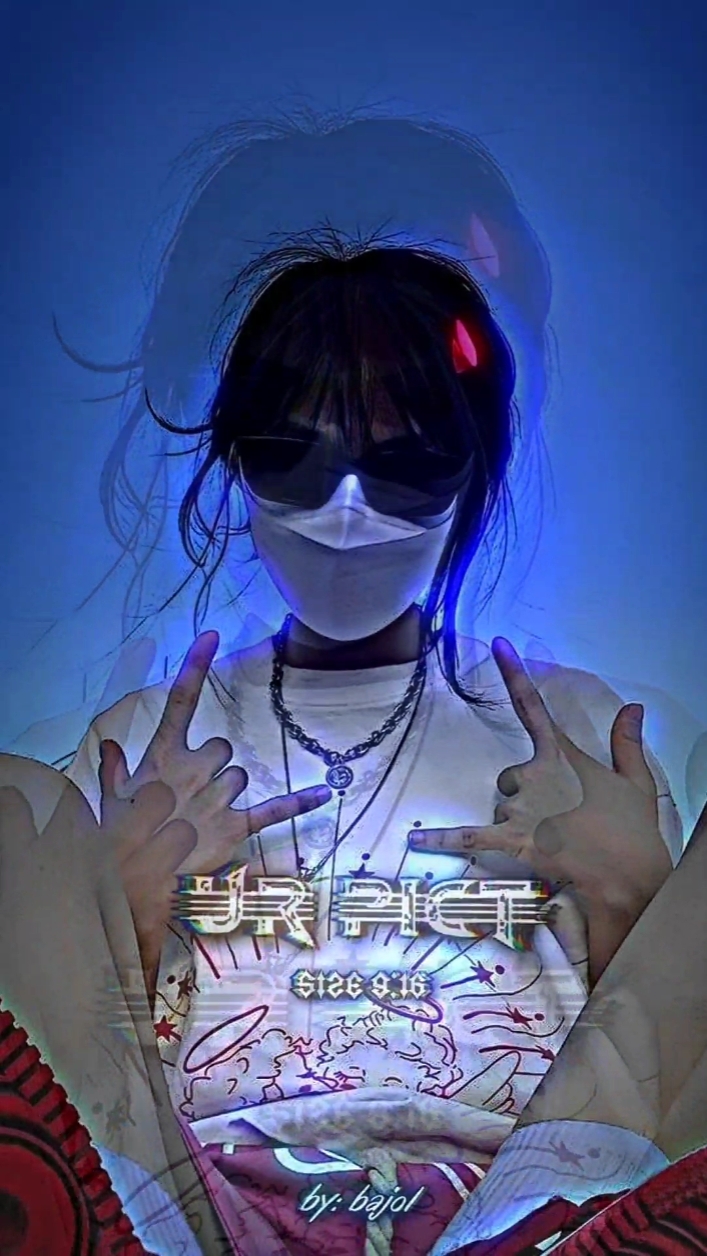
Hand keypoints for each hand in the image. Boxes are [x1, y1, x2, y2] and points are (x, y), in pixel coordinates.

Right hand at [98, 632, 331, 996]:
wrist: (134, 884)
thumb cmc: (122, 840)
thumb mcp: (109, 801)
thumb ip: (113, 769)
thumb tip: (109, 745)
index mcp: (163, 757)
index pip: (181, 700)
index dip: (195, 665)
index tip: (212, 635)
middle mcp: (192, 770)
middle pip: (223, 748)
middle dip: (213, 766)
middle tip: (192, 795)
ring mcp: (216, 797)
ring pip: (240, 776)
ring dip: (228, 790)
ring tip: (202, 817)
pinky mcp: (234, 827)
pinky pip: (274, 810)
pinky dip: (300, 802)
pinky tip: (326, 794)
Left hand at [409, 638, 671, 917]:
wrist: (627, 874)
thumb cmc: (632, 829)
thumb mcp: (636, 781)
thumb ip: (627, 742)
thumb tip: (635, 707)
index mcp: (560, 755)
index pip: (532, 704)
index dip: (514, 672)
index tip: (498, 643)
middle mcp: (533, 774)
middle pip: (511, 776)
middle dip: (528, 794)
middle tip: (562, 817)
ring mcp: (519, 807)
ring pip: (502, 806)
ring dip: (519, 820)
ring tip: (557, 839)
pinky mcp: (511, 839)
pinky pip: (468, 837)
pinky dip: (441, 839)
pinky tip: (415, 838)